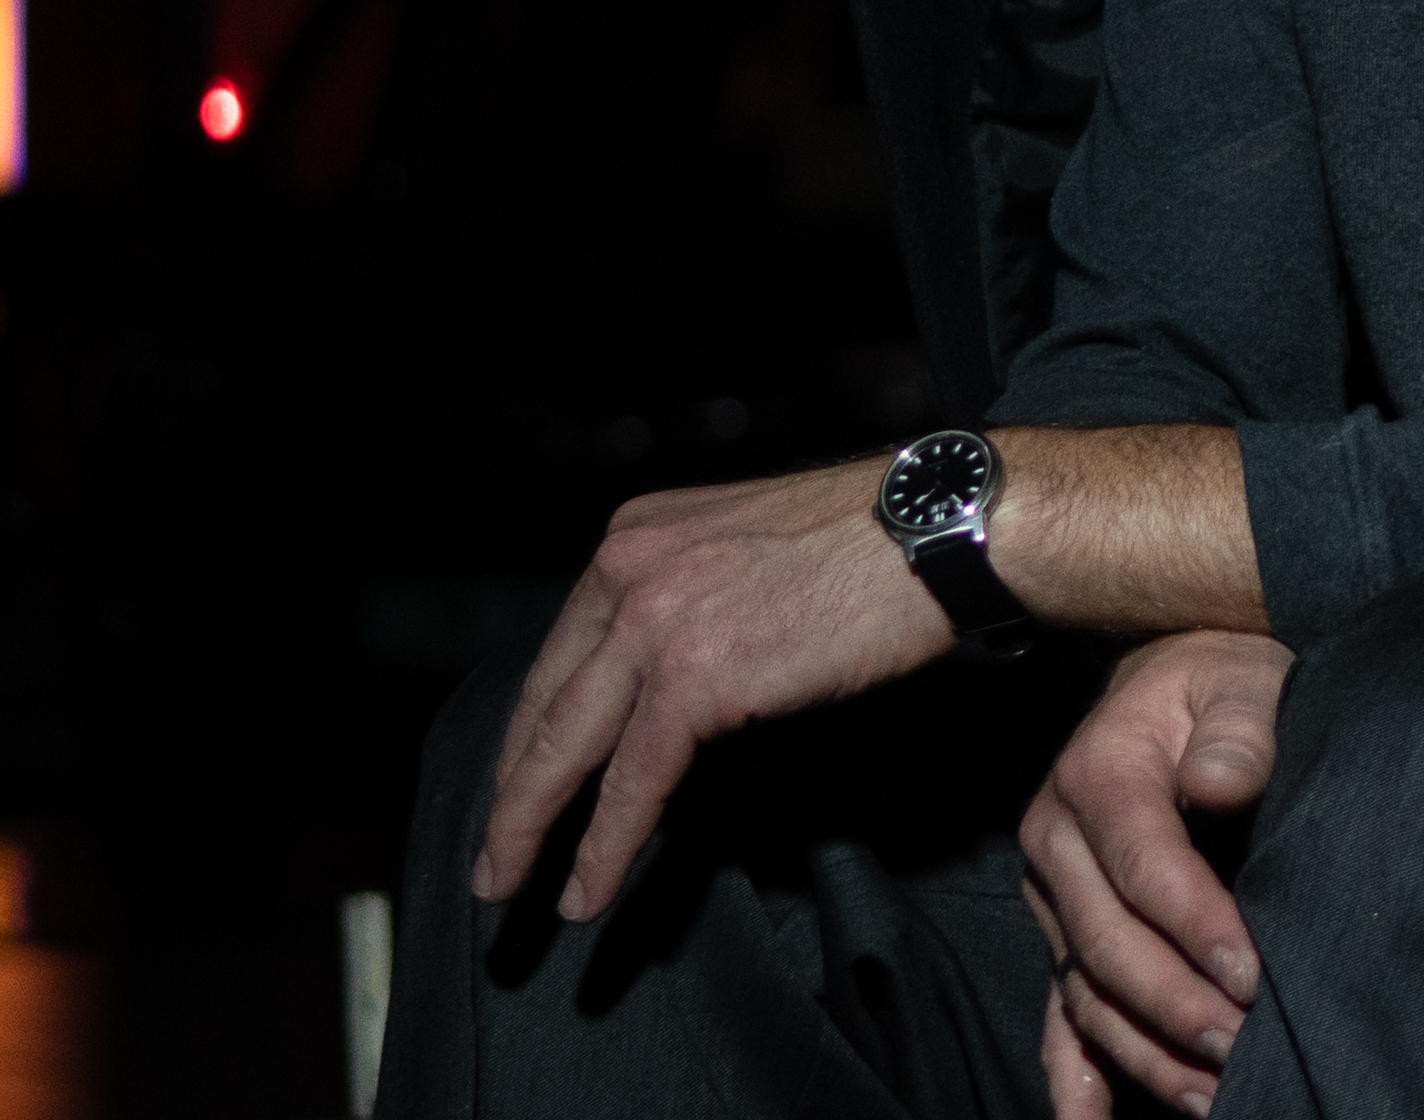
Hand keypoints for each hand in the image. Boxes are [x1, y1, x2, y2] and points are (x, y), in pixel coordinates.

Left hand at [470, 456, 951, 918]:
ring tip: (508, 885)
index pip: (563, 649)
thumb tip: (669, 681)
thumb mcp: (744, 552)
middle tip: (491, 854)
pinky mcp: (694, 675)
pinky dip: (603, 846)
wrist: (932, 531)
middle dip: (511, 788)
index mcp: (637, 536)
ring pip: (567, 746)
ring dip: (529, 828)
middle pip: (547, 700)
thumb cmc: (870, 544)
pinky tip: (587, 891)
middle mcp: (628, 567)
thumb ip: (691, 600)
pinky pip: (632, 780)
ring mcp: (655, 619)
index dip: (533, 727)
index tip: (519, 777)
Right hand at [1021, 629, 1290, 1118]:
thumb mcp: (1241, 680)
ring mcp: (1053, 896)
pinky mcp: (1063, 935)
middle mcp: (1056, 839)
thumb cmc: (1221, 687)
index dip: (1195, 927)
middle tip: (1243, 1047)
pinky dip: (1072, 1079)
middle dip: (1175, 1006)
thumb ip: (1240, 727)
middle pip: (1106, 944)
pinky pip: (1058, 1015)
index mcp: (1097, 774)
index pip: (1143, 866)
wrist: (1180, 686)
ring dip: (1145, 1053)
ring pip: (1086, 992)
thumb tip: (1218, 783)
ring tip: (1212, 1096)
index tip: (1252, 977)